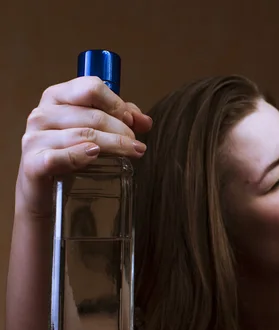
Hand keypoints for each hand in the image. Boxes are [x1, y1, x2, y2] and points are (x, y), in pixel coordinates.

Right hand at [17, 76, 152, 217]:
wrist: (44, 193)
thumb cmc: (70, 157)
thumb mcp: (94, 132)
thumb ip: (119, 120)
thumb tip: (145, 121)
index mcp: (57, 97)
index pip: (91, 88)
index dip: (116, 104)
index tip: (131, 122)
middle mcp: (43, 114)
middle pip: (93, 115)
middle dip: (121, 130)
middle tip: (136, 145)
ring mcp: (35, 138)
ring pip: (84, 135)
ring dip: (113, 144)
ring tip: (132, 153)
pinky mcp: (33, 163)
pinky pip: (60, 156)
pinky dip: (80, 155)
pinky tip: (95, 155)